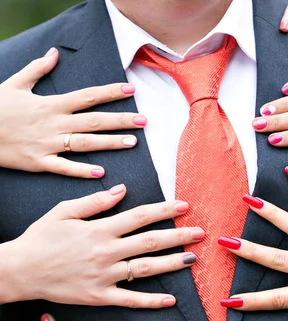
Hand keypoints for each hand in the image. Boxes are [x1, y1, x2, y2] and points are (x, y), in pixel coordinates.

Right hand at [0, 48, 145, 176]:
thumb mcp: (16, 82)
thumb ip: (38, 69)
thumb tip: (55, 54)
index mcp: (51, 103)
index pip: (87, 96)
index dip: (110, 93)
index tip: (130, 91)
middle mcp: (54, 123)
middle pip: (94, 121)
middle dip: (120, 120)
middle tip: (143, 121)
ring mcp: (48, 143)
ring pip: (85, 143)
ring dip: (110, 143)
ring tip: (132, 143)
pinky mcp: (40, 162)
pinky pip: (64, 167)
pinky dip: (82, 170)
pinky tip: (101, 173)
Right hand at [4, 185, 202, 307]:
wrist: (21, 270)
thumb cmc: (40, 238)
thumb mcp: (63, 211)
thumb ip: (95, 202)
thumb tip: (122, 190)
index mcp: (99, 229)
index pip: (140, 217)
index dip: (165, 211)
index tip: (184, 207)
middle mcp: (106, 252)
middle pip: (150, 242)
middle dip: (179, 236)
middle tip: (201, 234)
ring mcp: (105, 276)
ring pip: (146, 269)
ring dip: (172, 263)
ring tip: (193, 259)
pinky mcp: (100, 296)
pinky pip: (131, 300)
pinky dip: (151, 300)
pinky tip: (171, 300)